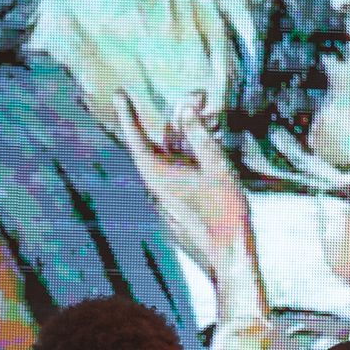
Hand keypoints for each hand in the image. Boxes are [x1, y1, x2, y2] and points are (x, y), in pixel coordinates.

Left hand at [117, 93, 252, 283]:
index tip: (120, 95)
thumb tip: (186, 109)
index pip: (137, 138)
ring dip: (191, 133)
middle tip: (202, 96)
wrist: (228, 254)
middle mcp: (158, 183)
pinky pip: (182, 169)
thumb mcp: (215, 166)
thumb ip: (199, 134)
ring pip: (175, 154)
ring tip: (213, 115)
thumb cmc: (223, 214)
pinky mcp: (180, 201)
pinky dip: (194, 152)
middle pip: (163, 141)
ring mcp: (169, 193)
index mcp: (157, 175)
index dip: (128, 114)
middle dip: (181, 116)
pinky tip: (211, 143)